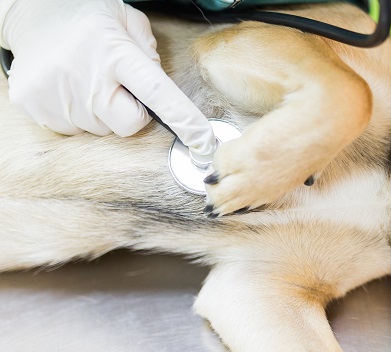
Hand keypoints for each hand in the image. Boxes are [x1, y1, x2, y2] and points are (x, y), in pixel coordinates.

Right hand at [1, 0, 213, 149]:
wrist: (29, 13)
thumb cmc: (86, 17)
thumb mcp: (127, 21)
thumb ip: (150, 53)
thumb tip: (162, 89)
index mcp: (115, 53)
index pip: (159, 94)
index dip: (185, 120)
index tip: (204, 142)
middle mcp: (86, 78)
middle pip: (130, 124)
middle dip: (133, 111)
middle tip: (118, 85)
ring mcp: (58, 96)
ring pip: (101, 129)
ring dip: (102, 112)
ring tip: (86, 80)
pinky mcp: (35, 107)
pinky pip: (72, 130)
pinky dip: (76, 114)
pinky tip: (68, 87)